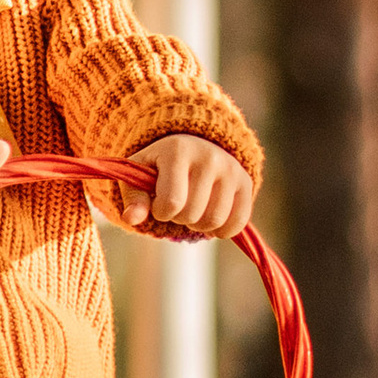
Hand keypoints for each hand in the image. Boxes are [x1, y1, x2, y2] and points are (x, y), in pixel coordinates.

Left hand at [121, 133, 255, 239]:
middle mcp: (209, 156)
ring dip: (199, 225)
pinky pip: (238, 222)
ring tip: (193, 209)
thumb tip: (131, 219)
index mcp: (178, 151)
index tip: (159, 203)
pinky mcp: (245, 182)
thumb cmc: (160, 166)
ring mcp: (230, 169)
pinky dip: (222, 230)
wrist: (192, 146)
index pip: (172, 202)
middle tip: (177, 205)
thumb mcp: (139, 176)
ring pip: (215, 221)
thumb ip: (133, 198)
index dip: (161, 212)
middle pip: (192, 214)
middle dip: (179, 217)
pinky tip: (211, 219)